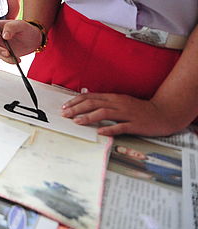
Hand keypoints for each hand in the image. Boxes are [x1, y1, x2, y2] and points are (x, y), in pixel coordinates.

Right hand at [0, 19, 40, 62]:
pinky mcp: (3, 53)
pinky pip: (2, 58)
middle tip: (5, 51)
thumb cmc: (26, 28)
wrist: (34, 39)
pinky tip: (16, 59)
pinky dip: (9, 60)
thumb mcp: (20, 24)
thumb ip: (11, 27)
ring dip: (3, 56)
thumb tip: (4, 35)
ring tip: (13, 56)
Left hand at [61, 92, 192, 136]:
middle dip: (77, 108)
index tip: (65, 107)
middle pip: (94, 103)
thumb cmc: (139, 109)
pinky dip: (109, 129)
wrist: (163, 113)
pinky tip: (100, 132)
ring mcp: (127, 114)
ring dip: (89, 117)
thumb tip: (87, 99)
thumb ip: (105, 101)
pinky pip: (121, 126)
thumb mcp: (120, 101)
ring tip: (77, 122)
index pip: (90, 97)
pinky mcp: (135, 124)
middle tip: (65, 114)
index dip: (76, 101)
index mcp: (114, 97)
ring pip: (104, 113)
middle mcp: (118, 103)